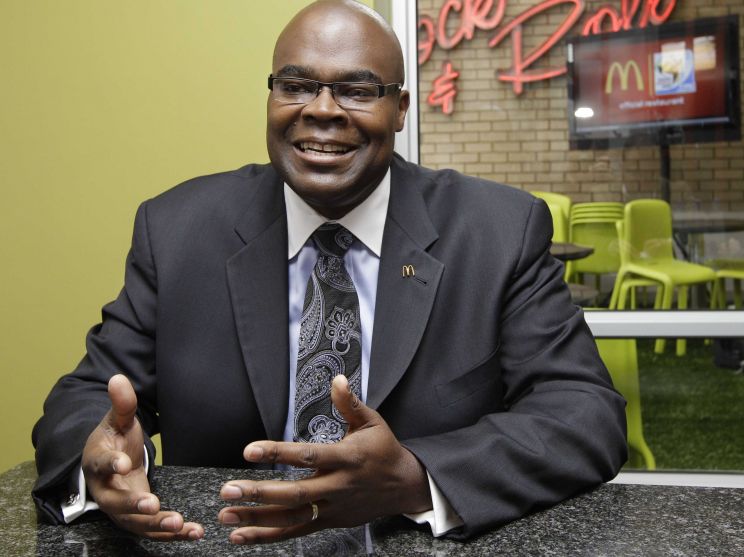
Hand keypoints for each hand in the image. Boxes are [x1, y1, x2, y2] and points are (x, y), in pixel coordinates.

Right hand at [81, 374, 203, 540]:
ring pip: (135, 523)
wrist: (108, 462)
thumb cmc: (113, 439)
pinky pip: (152, 530)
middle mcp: (105, 490)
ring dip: (158, 526)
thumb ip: (121, 403)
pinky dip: (171, 534)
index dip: (110, 464)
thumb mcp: (117, 420)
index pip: (101, 463)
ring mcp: (120, 509)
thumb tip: (118, 378)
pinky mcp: (136, 519)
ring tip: (181, 524)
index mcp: (97, 462)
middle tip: (152, 506)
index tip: (123, 464)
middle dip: (134, 506)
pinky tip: (192, 532)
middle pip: (116, 503)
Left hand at [217, 375, 431, 543]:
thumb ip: (350, 403)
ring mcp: (333, 508)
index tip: (250, 450)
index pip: (308, 456)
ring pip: (291, 517)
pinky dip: (268, 535)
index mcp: (347, 458)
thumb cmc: (384, 450)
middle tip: (229, 490)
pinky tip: (242, 535)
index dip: (278, 453)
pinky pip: (296, 530)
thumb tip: (337, 379)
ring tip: (226, 516)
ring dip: (257, 518)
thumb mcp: (373, 422)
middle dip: (259, 493)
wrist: (404, 486)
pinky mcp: (329, 522)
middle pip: (295, 494)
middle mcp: (338, 486)